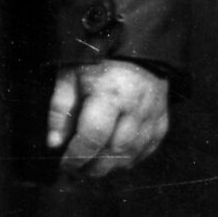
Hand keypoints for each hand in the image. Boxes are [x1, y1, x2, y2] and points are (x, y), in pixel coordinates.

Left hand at [47, 60, 169, 176]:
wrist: (136, 46)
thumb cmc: (97, 60)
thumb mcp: (70, 75)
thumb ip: (61, 109)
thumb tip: (55, 144)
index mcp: (109, 95)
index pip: (93, 136)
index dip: (77, 155)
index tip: (64, 165)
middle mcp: (135, 109)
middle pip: (114, 152)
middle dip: (93, 167)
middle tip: (76, 170)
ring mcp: (152, 116)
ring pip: (132, 155)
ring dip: (110, 166)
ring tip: (92, 167)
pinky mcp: (162, 120)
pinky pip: (147, 149)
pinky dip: (130, 159)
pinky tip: (115, 159)